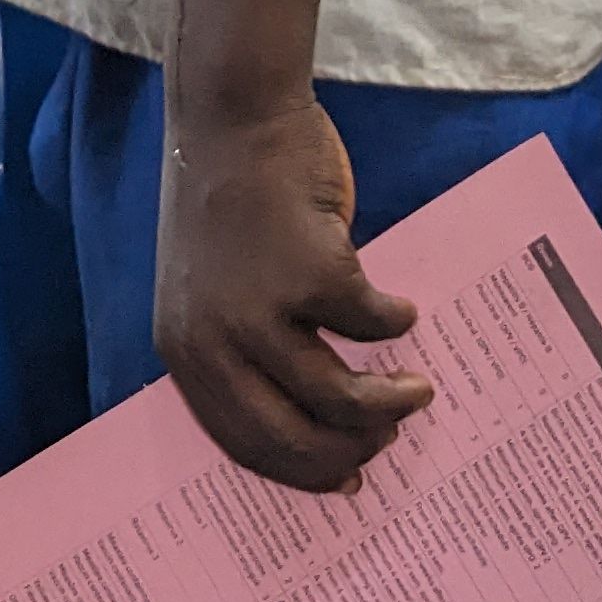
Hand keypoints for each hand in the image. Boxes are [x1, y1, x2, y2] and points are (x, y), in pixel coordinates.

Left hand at [156, 97, 431, 491]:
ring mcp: (260, 309)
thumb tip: (315, 415)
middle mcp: (214, 340)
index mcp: (185, 351)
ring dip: (387, 403)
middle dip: (348, 452)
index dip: (300, 473)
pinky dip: (394, 325)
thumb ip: (243, 347)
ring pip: (337, 396)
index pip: (243, 443)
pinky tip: (403, 313)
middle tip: (387, 443)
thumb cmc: (227, 203)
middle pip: (290, 436)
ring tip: (416, 391)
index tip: (345, 483)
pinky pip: (369, 325)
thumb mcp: (209, 289)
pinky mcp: (311, 273)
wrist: (233, 118)